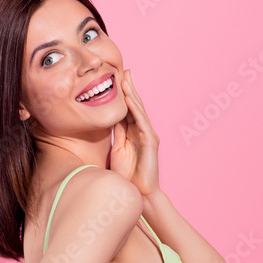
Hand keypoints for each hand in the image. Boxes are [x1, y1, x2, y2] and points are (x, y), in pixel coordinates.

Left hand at [109, 69, 160, 196]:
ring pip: (140, 111)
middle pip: (136, 106)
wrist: (137, 192)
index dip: (124, 94)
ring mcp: (148, 136)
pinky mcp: (151, 143)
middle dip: (130, 88)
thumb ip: (118, 133)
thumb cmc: (127, 174)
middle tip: (125, 71)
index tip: (117, 79)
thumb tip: (111, 118)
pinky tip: (129, 101)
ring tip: (126, 80)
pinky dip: (135, 111)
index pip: (128, 109)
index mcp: (134, 132)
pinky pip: (142, 123)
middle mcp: (143, 131)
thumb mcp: (118, 149)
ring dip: (132, 95)